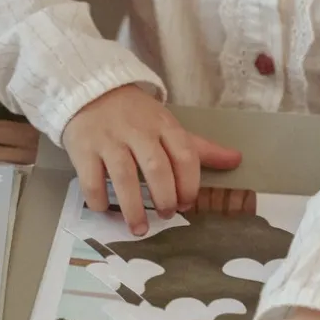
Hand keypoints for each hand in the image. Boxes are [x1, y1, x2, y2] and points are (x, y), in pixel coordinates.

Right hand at [62, 84, 241, 234]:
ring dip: (133, 207)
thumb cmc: (135, 115)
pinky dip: (99, 200)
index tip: (187, 203)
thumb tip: (236, 160)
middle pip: (156, 167)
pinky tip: (105, 211)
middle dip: (165, 196)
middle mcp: (137, 131)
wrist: (91, 91)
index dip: (189, 183)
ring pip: (124, 176)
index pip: (184, 154)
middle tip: (167, 214)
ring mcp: (108, 139)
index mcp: (164, 125)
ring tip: (139, 228)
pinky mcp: (83, 148)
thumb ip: (199, 147)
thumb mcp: (168, 125)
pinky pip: (91, 179)